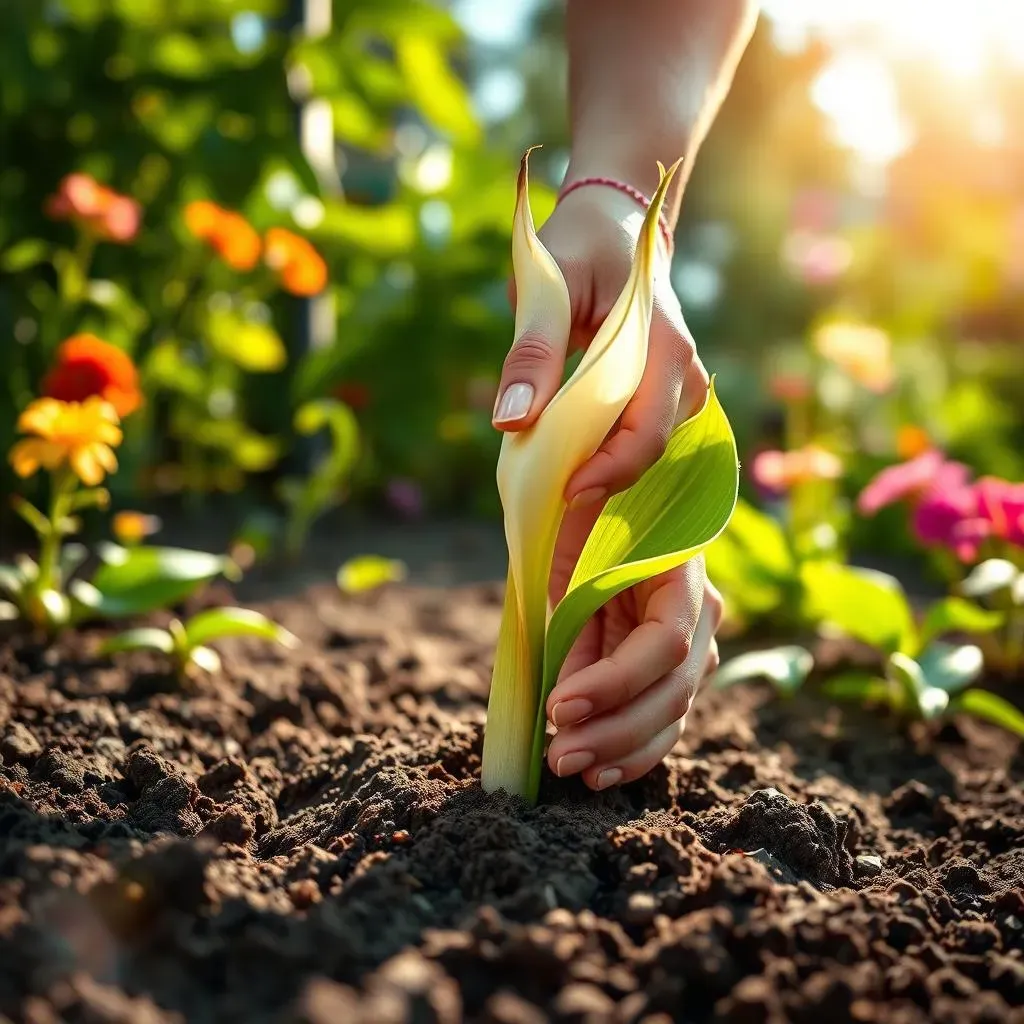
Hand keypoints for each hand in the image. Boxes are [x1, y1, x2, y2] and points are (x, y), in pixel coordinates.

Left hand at [494, 184, 718, 789]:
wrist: (618, 249)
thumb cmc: (585, 265)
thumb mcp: (557, 286)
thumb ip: (536, 353)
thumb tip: (510, 423)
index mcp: (675, 399)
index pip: (650, 471)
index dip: (602, 533)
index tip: (551, 597)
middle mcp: (689, 473)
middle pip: (686, 605)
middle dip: (628, 678)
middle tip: (564, 726)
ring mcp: (677, 518)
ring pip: (689, 640)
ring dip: (640, 707)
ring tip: (578, 763)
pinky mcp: (654, 544)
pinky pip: (666, 637)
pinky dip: (639, 694)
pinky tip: (597, 744)